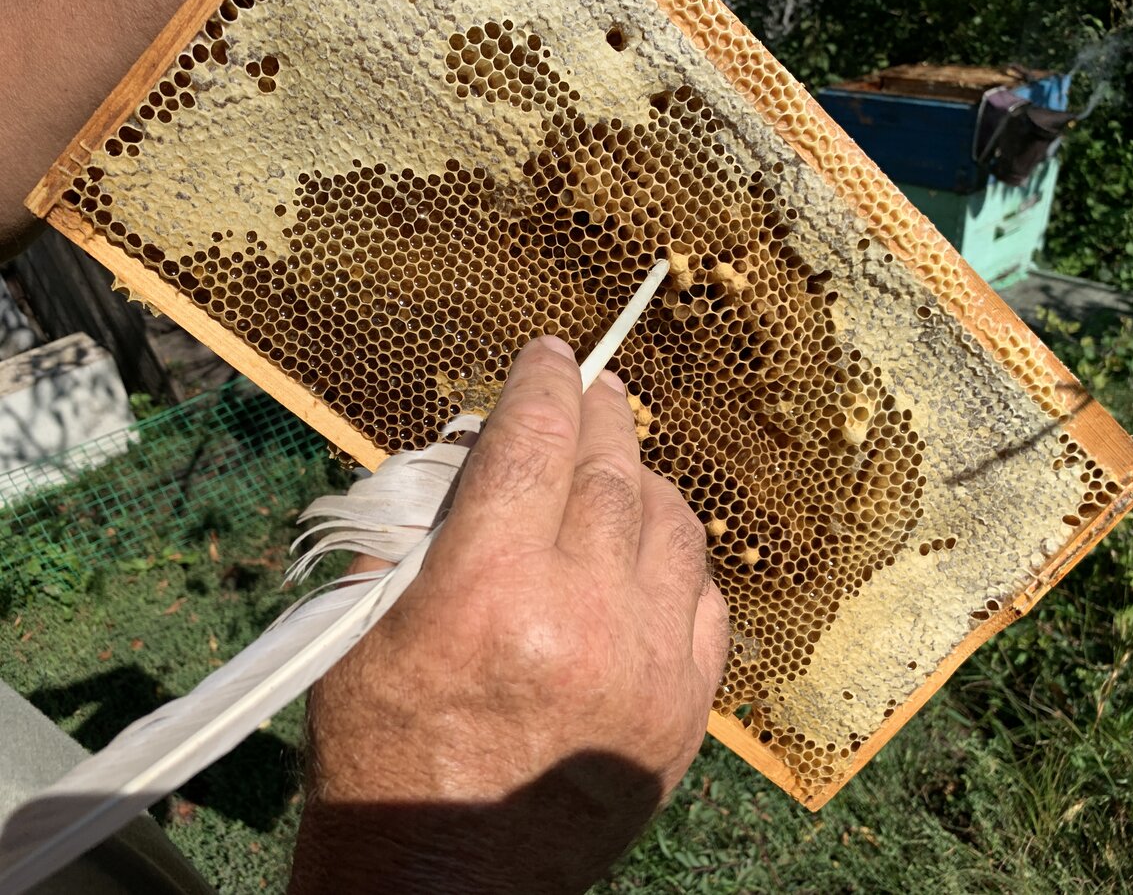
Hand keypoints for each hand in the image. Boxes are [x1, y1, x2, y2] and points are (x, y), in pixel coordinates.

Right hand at [288, 336, 728, 893]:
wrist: (444, 883)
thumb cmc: (383, 759)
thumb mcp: (362, 631)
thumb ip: (417, 531)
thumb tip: (474, 460)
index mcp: (490, 589)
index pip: (534, 442)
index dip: (543, 383)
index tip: (551, 354)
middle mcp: (583, 616)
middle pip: (612, 471)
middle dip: (600, 414)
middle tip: (592, 388)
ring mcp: (649, 666)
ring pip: (673, 527)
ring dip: (644, 482)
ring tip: (619, 469)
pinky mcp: (683, 712)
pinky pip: (707, 601)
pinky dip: (680, 561)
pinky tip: (652, 554)